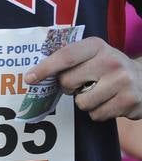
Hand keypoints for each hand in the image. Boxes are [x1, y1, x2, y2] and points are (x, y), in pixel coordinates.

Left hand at [26, 37, 141, 120]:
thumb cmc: (108, 68)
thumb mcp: (93, 55)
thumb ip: (69, 59)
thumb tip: (34, 74)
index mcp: (97, 46)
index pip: (65, 56)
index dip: (45, 68)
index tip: (29, 78)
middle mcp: (111, 60)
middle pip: (68, 82)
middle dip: (69, 87)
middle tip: (83, 84)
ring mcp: (123, 81)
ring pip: (81, 102)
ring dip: (85, 102)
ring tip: (101, 92)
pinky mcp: (129, 100)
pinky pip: (96, 115)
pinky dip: (98, 112)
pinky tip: (110, 101)